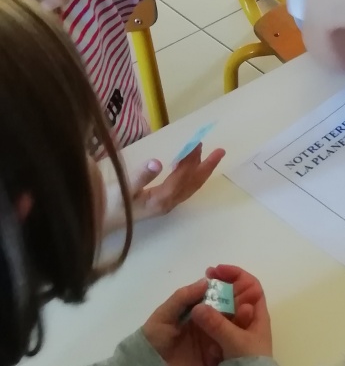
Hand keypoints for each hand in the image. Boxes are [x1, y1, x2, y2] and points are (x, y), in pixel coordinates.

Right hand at [103, 144, 225, 234]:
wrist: (102, 221)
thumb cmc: (110, 204)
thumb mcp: (122, 189)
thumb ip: (139, 176)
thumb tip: (156, 162)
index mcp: (161, 199)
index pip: (182, 177)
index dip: (190, 161)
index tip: (197, 144)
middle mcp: (168, 203)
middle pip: (193, 184)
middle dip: (207, 167)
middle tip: (220, 151)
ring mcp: (167, 204)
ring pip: (190, 186)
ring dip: (201, 171)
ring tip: (211, 155)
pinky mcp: (163, 203)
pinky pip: (184, 188)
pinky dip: (191, 176)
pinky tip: (191, 167)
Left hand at [143, 266, 272, 365]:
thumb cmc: (153, 340)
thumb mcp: (164, 315)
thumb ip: (182, 297)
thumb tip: (206, 281)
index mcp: (197, 314)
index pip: (216, 299)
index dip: (227, 291)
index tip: (240, 282)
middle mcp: (209, 326)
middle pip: (228, 313)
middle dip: (239, 304)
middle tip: (252, 297)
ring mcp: (214, 343)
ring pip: (232, 329)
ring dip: (242, 320)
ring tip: (249, 312)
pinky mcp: (217, 360)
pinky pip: (230, 349)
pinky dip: (237, 341)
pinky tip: (243, 334)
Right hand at [189, 265, 273, 362]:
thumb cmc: (248, 362)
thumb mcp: (234, 341)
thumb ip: (217, 324)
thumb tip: (199, 306)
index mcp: (256, 315)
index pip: (250, 286)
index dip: (235, 275)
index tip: (217, 270)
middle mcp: (248, 319)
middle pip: (237, 294)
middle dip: (222, 283)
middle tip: (205, 278)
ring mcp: (238, 329)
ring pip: (226, 307)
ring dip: (214, 298)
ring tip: (198, 293)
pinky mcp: (228, 340)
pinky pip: (219, 321)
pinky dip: (210, 314)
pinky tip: (198, 313)